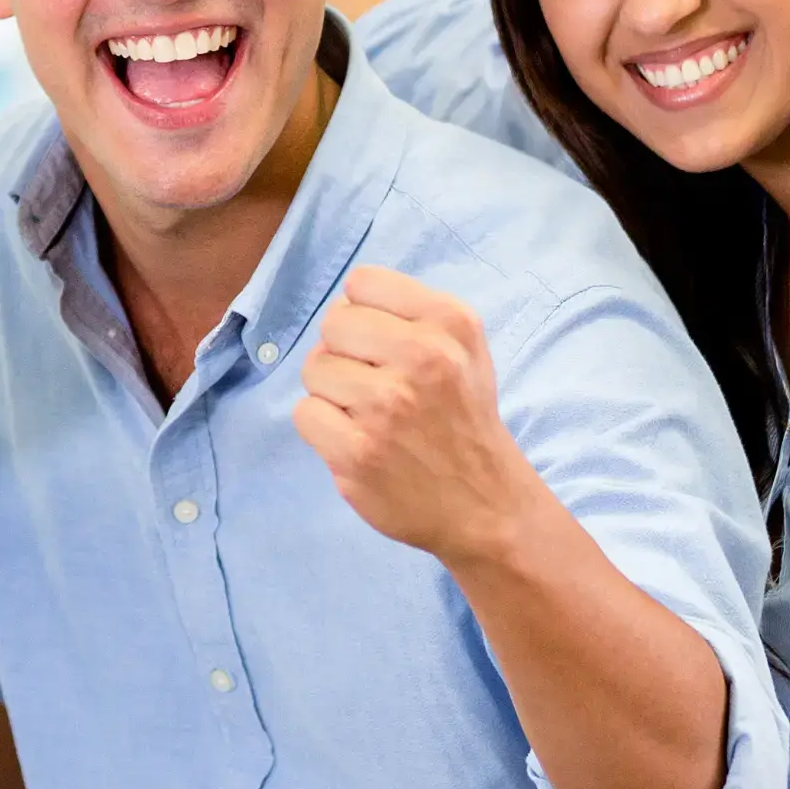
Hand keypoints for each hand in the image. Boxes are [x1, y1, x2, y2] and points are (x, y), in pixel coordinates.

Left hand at [292, 266, 534, 564]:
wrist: (484, 505)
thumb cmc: (464, 418)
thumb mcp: (465, 348)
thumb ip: (412, 314)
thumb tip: (345, 302)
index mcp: (449, 323)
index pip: (362, 283)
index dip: (364, 315)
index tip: (382, 345)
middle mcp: (422, 357)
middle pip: (333, 324)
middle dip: (345, 353)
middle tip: (374, 384)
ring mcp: (387, 406)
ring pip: (314, 368)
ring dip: (332, 393)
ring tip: (368, 415)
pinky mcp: (358, 451)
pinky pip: (305, 413)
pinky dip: (323, 428)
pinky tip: (355, 440)